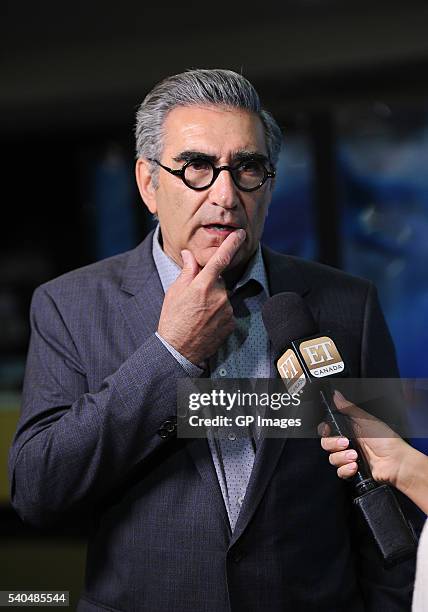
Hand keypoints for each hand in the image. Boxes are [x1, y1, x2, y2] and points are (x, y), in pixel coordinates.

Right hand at [157, 229, 245, 364]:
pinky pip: (227, 311)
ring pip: (223, 297)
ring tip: (198, 314)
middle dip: (209, 285)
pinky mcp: (231, 323)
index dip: (232, 244)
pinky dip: (218, 314)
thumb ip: (187, 271)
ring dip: (214, 300)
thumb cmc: (173, 319)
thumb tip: (189, 254)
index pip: (221, 258)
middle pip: (219, 281)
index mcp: (203, 285)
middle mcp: (218, 296)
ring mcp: (227, 310)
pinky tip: (206, 322)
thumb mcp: (175, 292)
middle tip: (194, 299)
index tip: (240, 234)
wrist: (178, 350)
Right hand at [319, 390, 408, 487]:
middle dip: (333, 444)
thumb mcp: (367, 420)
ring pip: (332, 458)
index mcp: (350, 429)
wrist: (396, 462)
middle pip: (326, 443)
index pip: (328, 429)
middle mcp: (348, 443)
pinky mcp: (352, 470)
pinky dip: (346, 469)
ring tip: (355, 456)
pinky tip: (355, 466)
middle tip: (346, 443)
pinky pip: (340, 471)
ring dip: (342, 457)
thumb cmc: (387, 440)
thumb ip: (349, 408)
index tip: (327, 429)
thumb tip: (337, 395)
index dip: (325, 430)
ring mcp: (349, 457)